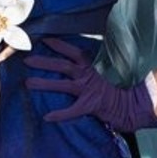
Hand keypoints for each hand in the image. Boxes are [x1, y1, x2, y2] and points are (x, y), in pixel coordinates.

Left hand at [25, 38, 156, 130]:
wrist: (129, 106)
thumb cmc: (112, 91)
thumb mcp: (99, 75)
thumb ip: (85, 70)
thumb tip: (70, 65)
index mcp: (90, 68)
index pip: (73, 52)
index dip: (59, 45)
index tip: (44, 40)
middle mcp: (87, 76)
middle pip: (63, 66)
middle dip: (44, 62)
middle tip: (26, 61)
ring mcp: (88, 91)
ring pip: (63, 85)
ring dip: (45, 83)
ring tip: (28, 83)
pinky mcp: (90, 106)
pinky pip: (72, 110)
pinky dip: (60, 114)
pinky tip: (47, 117)